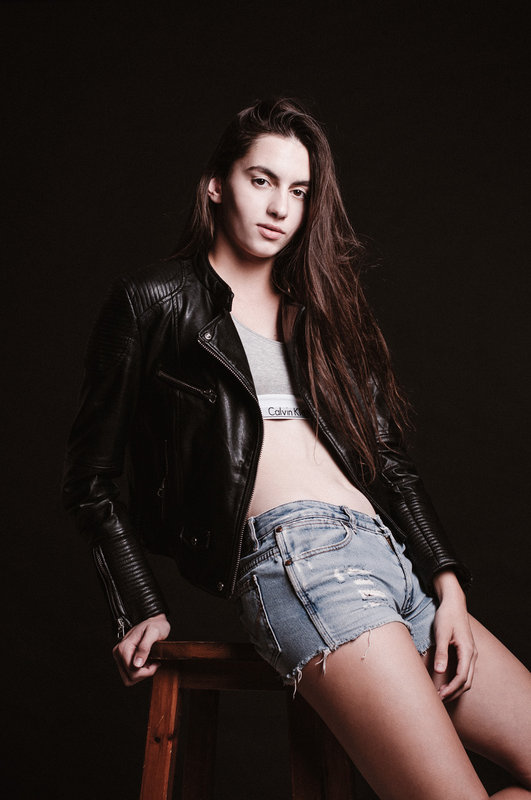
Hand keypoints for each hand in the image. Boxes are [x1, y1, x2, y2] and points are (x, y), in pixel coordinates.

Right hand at [113, 613, 169, 685]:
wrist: (154, 621)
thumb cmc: (155, 625)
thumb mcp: (153, 632)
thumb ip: (145, 647)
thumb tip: (136, 664)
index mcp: (124, 647)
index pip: (133, 672)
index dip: (147, 671)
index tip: (156, 662)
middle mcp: (119, 653)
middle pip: (130, 677)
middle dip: (144, 673)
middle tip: (154, 662)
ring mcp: (120, 657)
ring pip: (129, 678)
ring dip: (142, 674)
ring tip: (150, 661)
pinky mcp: (123, 660)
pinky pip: (130, 675)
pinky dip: (140, 672)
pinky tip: (146, 662)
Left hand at [431, 570, 477, 702]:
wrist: (454, 603)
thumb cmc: (447, 616)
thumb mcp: (441, 634)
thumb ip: (441, 653)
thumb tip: (440, 672)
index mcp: (467, 651)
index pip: (462, 677)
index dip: (451, 689)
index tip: (440, 696)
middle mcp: (472, 654)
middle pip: (467, 682)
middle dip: (454, 693)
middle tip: (439, 699)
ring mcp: (471, 653)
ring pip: (467, 678)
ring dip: (456, 688)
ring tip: (442, 694)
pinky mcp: (467, 652)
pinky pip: (466, 671)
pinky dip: (458, 681)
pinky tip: (447, 683)